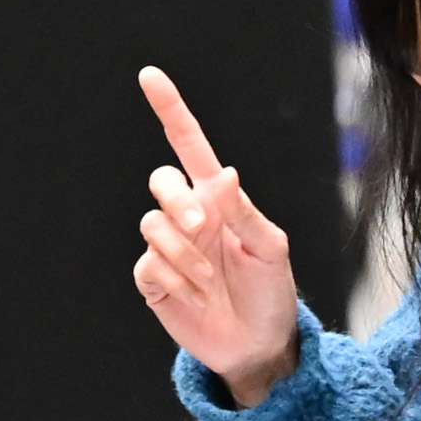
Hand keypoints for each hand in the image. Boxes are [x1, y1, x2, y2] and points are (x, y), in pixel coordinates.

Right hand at [130, 66, 300, 405]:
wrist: (259, 344)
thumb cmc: (272, 292)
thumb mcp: (272, 250)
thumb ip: (244, 212)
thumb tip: (223, 173)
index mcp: (219, 199)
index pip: (190, 145)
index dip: (170, 110)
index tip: (150, 76)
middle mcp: (190, 216)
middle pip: (161, 181)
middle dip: (177, 201)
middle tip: (203, 227)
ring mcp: (169, 246)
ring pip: (152, 225)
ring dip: (183, 253)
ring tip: (209, 280)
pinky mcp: (153, 278)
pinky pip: (148, 264)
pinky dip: (174, 280)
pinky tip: (194, 296)